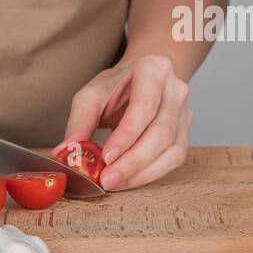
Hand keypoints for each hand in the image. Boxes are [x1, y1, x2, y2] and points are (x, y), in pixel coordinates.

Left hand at [55, 54, 191, 190]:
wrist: (138, 81)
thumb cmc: (115, 87)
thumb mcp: (91, 96)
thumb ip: (79, 122)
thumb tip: (66, 153)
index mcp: (153, 70)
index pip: (144, 106)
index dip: (126, 135)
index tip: (106, 157)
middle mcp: (175, 90)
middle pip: (162, 131)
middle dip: (133, 161)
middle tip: (107, 179)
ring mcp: (185, 112)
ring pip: (172, 149)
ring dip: (142, 172)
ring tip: (115, 183)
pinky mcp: (186, 133)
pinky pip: (175, 158)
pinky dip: (152, 174)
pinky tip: (130, 180)